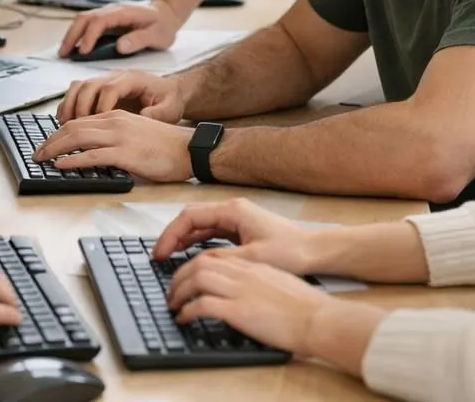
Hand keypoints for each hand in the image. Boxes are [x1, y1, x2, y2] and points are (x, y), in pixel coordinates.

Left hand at [33, 110, 193, 181]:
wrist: (190, 149)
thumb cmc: (167, 146)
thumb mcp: (136, 134)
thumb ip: (116, 138)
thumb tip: (94, 151)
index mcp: (117, 116)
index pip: (79, 121)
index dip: (58, 133)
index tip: (47, 145)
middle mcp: (115, 122)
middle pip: (72, 127)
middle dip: (50, 140)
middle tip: (37, 153)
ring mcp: (120, 137)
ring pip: (77, 138)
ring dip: (54, 149)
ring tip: (41, 159)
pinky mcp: (126, 153)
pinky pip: (92, 156)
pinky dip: (73, 160)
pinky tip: (60, 165)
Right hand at [56, 68, 186, 123]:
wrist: (169, 92)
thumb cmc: (169, 100)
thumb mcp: (170, 108)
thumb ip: (158, 113)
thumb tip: (145, 117)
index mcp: (133, 79)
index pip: (111, 88)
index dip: (101, 106)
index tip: (98, 124)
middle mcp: (115, 76)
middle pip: (89, 85)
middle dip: (80, 107)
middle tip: (75, 129)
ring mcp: (104, 80)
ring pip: (78, 87)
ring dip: (69, 106)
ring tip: (64, 126)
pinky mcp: (98, 89)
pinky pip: (76, 92)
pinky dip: (68, 106)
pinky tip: (65, 123)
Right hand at [59, 0, 179, 57]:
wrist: (165, 14)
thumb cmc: (162, 26)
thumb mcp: (158, 36)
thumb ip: (139, 40)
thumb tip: (119, 47)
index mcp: (124, 13)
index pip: (100, 21)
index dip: (90, 36)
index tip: (84, 52)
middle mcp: (112, 10)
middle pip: (85, 18)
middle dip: (72, 35)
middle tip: (63, 54)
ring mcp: (107, 14)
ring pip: (83, 20)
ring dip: (71, 35)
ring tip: (63, 53)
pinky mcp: (105, 20)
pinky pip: (87, 25)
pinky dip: (77, 35)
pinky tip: (73, 48)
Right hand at [152, 198, 321, 272]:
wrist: (316, 251)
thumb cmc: (291, 251)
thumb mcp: (251, 258)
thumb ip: (221, 259)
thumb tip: (194, 265)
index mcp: (233, 211)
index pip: (189, 217)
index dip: (170, 235)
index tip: (160, 253)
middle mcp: (232, 210)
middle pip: (192, 218)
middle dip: (172, 236)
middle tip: (159, 257)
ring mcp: (237, 219)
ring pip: (200, 226)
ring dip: (183, 240)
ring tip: (169, 257)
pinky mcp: (242, 230)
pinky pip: (211, 233)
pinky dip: (197, 243)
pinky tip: (190, 255)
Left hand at [165, 251, 331, 354]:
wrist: (319, 318)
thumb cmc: (305, 307)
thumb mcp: (278, 283)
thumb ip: (259, 281)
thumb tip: (245, 290)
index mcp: (253, 265)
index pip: (214, 255)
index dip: (194, 264)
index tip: (185, 276)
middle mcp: (244, 272)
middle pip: (200, 262)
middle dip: (179, 275)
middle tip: (171, 290)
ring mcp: (241, 289)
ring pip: (196, 278)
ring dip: (178, 290)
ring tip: (172, 303)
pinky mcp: (239, 309)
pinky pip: (203, 305)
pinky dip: (187, 311)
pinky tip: (183, 318)